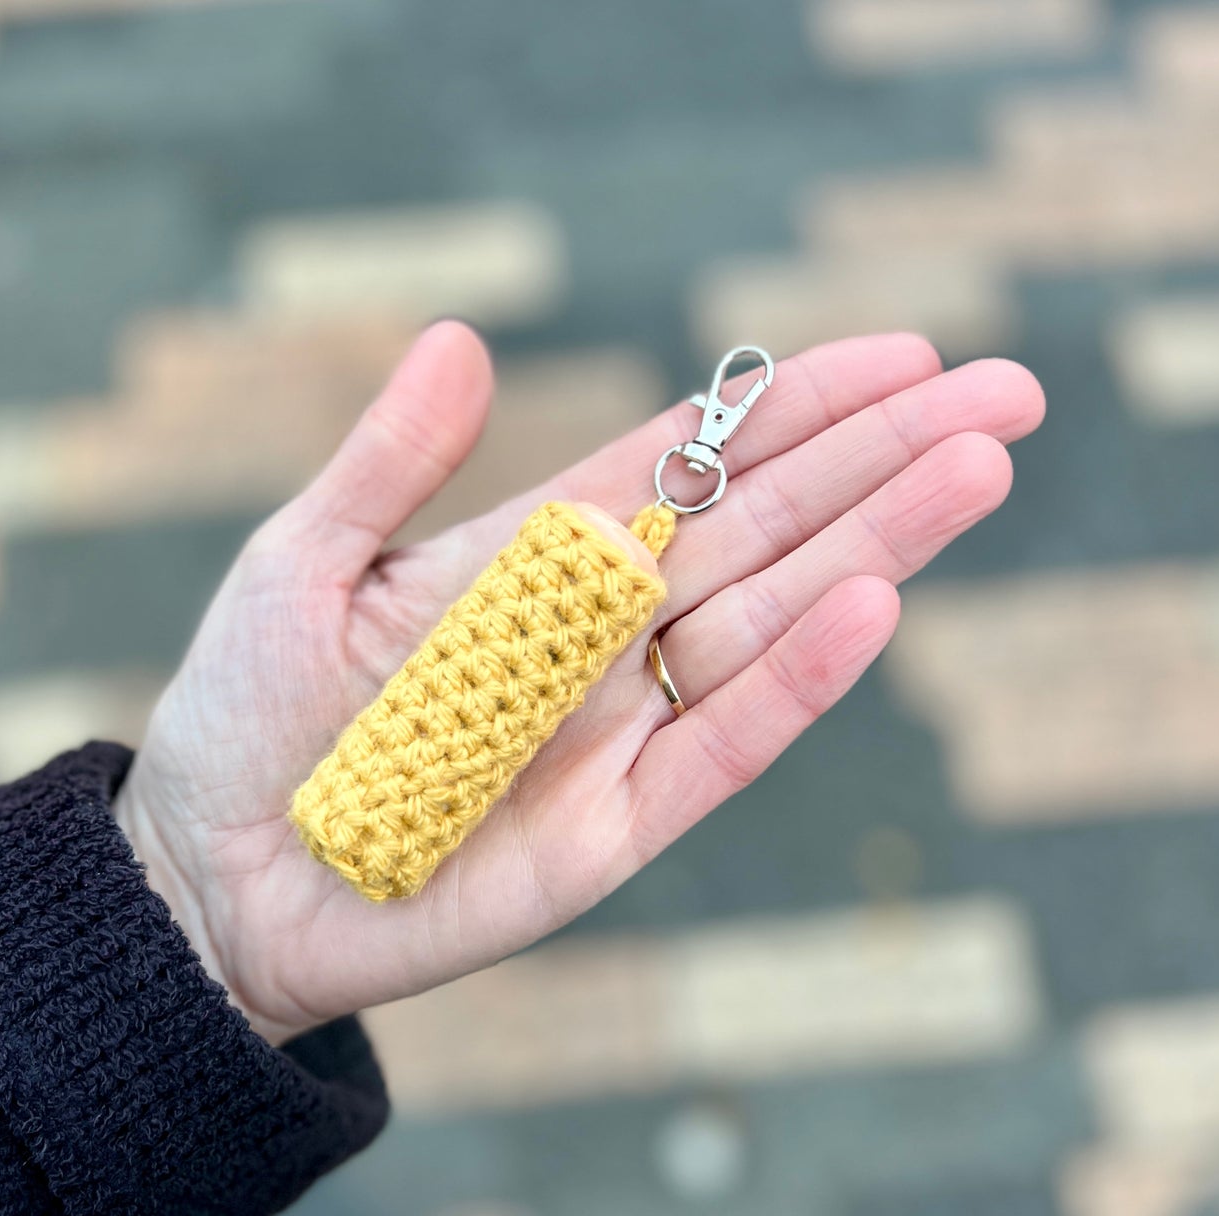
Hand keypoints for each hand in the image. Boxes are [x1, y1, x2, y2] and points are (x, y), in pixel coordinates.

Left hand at [114, 321, 1043, 1042]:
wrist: (215, 874)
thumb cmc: (247, 713)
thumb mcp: (303, 564)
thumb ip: (387, 465)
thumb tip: (460, 338)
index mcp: (534, 560)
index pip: (688, 467)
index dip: (790, 408)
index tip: (899, 353)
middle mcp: (597, 637)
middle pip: (760, 531)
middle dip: (879, 460)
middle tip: (1004, 392)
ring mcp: (616, 731)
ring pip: (768, 622)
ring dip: (875, 546)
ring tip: (976, 469)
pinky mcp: (613, 829)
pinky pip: (720, 745)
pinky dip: (795, 679)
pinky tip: (873, 603)